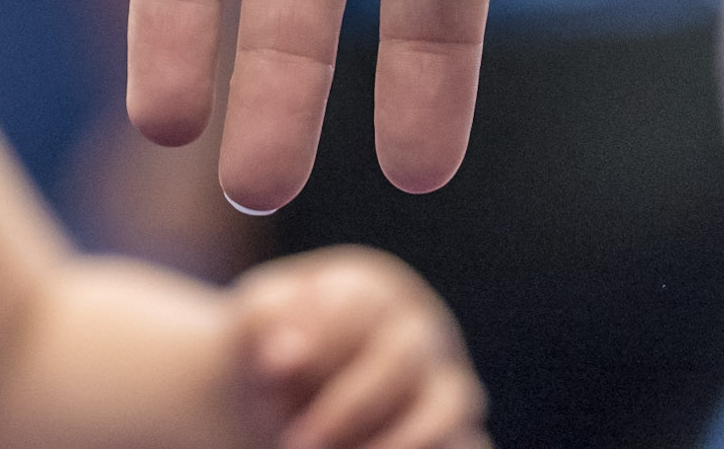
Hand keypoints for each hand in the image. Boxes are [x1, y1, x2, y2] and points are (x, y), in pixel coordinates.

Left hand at [232, 249, 487, 448]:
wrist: (282, 391)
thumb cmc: (270, 347)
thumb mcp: (255, 323)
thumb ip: (264, 326)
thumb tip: (284, 358)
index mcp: (371, 290)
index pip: (361, 304)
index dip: (320, 338)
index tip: (270, 372)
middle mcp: (419, 332)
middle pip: (405, 358)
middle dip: (350, 406)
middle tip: (295, 441)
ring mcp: (447, 383)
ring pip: (453, 409)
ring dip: (400, 441)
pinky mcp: (459, 433)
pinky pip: (469, 447)